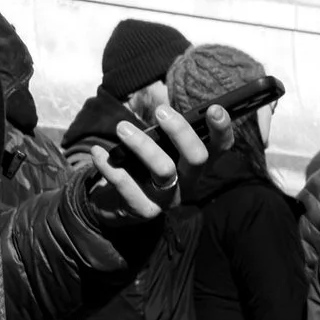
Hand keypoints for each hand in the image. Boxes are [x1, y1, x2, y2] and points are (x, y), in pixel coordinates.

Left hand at [85, 103, 216, 221]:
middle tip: (161, 112)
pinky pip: (127, 186)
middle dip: (181, 132)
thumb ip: (164, 132)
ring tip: (122, 127)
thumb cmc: (142, 166)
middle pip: (197, 158)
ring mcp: (167, 199)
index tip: (213, 108)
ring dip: (142, 145)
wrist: (119, 204)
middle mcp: (187, 183)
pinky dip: (109, 166)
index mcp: (195, 165)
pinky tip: (98, 151)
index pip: (220, 148)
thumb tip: (162, 110)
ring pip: (164, 170)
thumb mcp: (158, 148)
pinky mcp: (143, 210)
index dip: (221, 130)